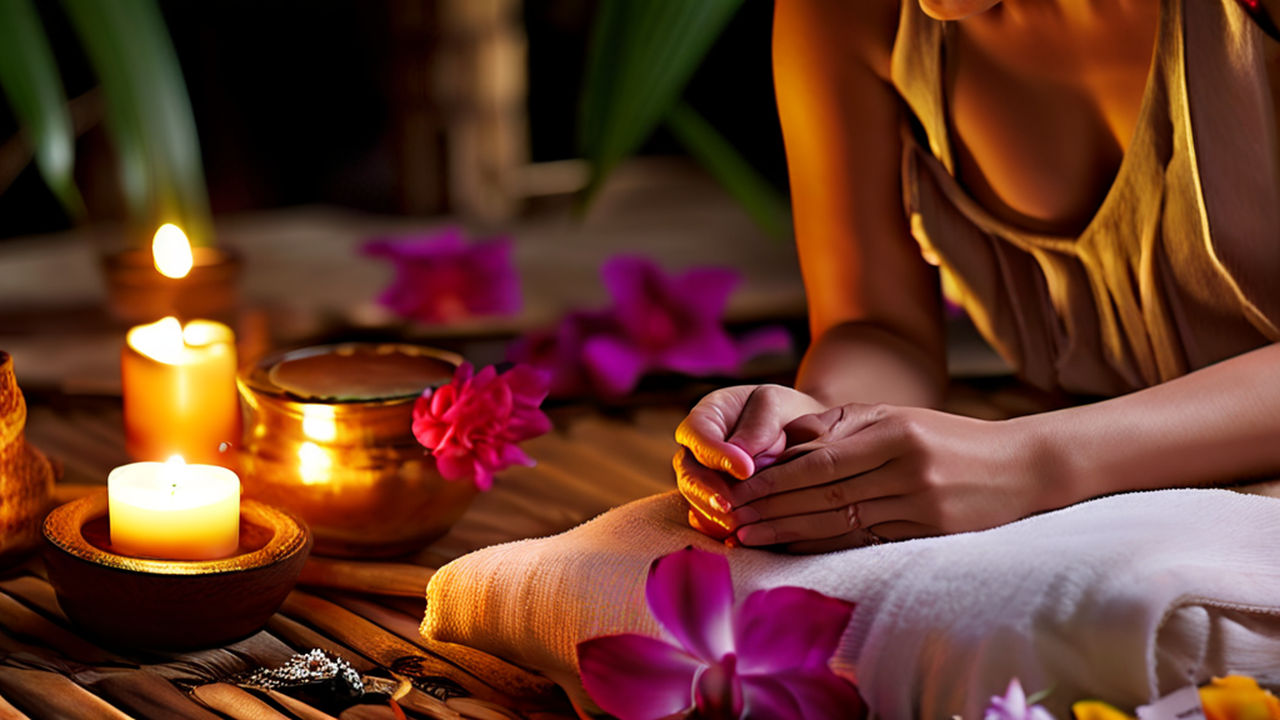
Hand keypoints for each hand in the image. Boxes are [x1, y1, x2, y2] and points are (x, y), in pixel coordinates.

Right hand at [673, 385, 825, 536]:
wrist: (798, 436)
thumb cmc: (783, 414)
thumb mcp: (775, 403)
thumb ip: (758, 423)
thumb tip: (742, 453)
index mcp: (704, 419)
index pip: (698, 435)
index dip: (717, 454)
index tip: (745, 469)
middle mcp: (694, 453)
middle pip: (689, 475)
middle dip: (708, 493)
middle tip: (731, 506)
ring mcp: (701, 482)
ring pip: (696, 502)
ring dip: (715, 516)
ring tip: (739, 524)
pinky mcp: (713, 507)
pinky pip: (709, 522)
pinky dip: (722, 531)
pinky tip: (738, 538)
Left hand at [693, 403, 1053, 552]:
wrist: (1020, 466)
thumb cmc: (943, 437)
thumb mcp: (892, 416)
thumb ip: (835, 426)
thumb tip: (778, 444)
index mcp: (893, 434)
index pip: (819, 463)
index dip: (773, 480)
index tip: (737, 490)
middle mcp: (906, 470)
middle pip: (824, 497)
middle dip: (771, 509)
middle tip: (730, 519)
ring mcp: (921, 506)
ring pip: (841, 524)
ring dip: (789, 533)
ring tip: (750, 537)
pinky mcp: (931, 534)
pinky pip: (865, 542)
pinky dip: (824, 546)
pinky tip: (793, 549)